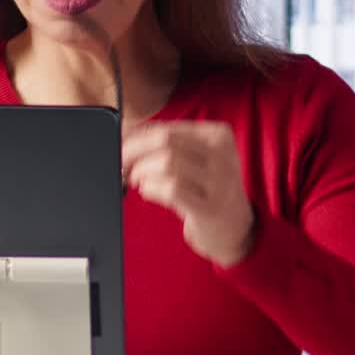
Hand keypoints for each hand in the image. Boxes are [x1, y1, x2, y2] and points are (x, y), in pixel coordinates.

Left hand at [121, 121, 255, 267]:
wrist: (234, 225)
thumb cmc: (206, 186)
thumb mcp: (195, 158)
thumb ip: (165, 142)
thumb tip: (125, 130)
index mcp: (219, 134)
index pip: (168, 128)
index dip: (137, 137)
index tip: (120, 146)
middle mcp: (223, 154)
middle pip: (165, 142)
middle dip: (134, 151)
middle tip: (122, 163)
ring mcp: (220, 182)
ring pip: (167, 164)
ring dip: (142, 172)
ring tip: (137, 179)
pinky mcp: (211, 207)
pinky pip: (172, 190)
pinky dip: (151, 188)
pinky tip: (147, 191)